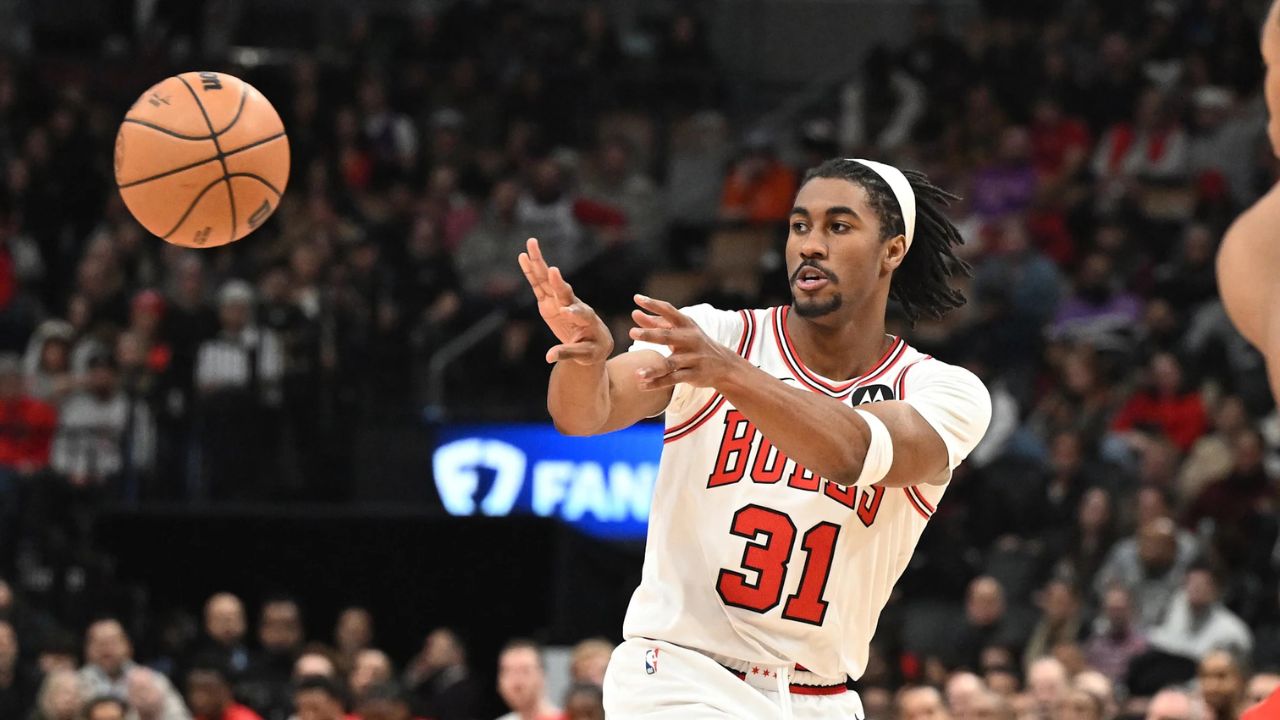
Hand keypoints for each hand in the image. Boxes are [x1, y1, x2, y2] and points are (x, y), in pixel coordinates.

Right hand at [518, 237, 612, 364]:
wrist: (594, 341)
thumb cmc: (592, 349)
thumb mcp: (584, 354)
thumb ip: (567, 353)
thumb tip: (549, 357)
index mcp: (586, 318)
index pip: (579, 313)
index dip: (574, 311)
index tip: (566, 311)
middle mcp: (573, 304)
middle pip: (563, 290)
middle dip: (557, 281)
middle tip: (552, 269)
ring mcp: (560, 300)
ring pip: (549, 281)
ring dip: (540, 264)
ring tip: (531, 245)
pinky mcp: (549, 301)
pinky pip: (539, 285)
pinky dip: (531, 272)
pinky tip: (523, 257)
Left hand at [629, 295, 740, 389]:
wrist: (724, 364)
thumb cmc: (694, 343)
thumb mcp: (680, 330)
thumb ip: (656, 322)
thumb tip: (634, 313)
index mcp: (686, 325)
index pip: (669, 311)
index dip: (654, 304)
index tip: (637, 298)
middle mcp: (690, 339)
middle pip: (668, 336)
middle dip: (650, 334)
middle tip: (632, 332)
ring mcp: (692, 358)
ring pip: (670, 363)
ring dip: (654, 369)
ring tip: (637, 374)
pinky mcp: (693, 375)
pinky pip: (673, 379)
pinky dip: (657, 383)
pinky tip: (642, 386)